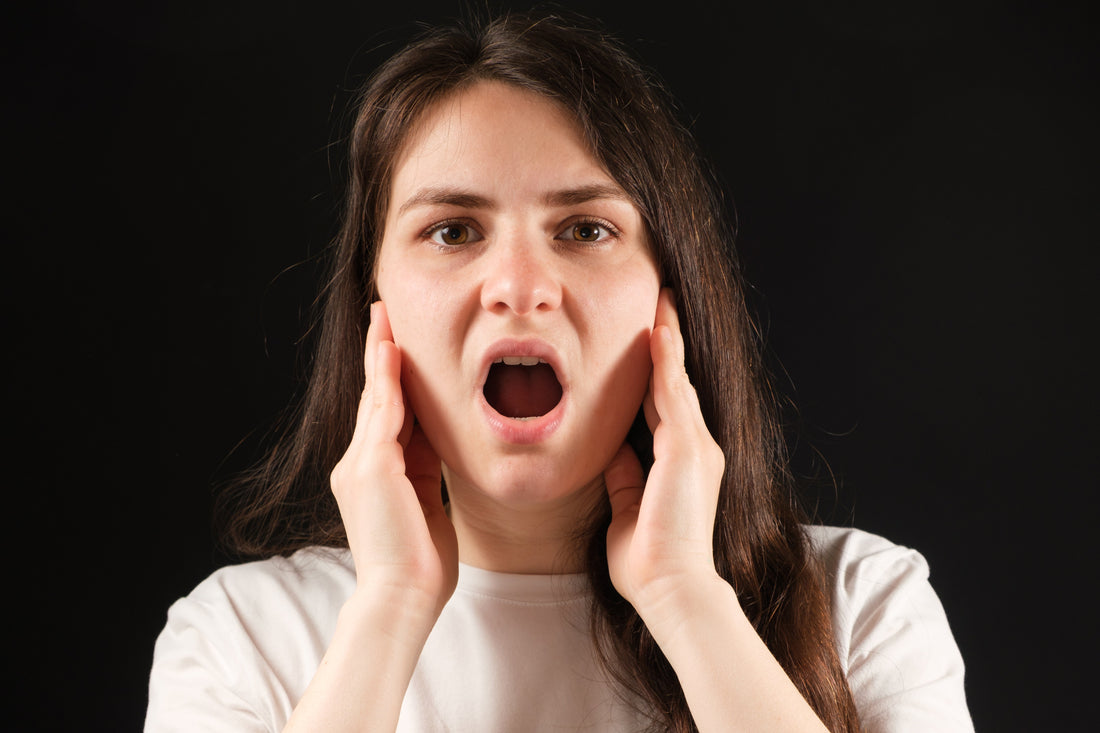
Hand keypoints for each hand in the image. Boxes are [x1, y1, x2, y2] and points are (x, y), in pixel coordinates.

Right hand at [329, 301, 458, 617]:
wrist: (402, 598)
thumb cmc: (420, 563)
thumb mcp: (427, 504)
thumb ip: (426, 470)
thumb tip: (437, 444)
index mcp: (374, 475)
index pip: (385, 416)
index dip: (392, 380)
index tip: (398, 348)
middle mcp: (358, 465)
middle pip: (374, 399)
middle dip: (380, 356)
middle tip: (384, 316)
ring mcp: (360, 465)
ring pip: (374, 398)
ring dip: (380, 356)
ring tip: (385, 319)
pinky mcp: (371, 469)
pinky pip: (382, 413)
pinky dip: (386, 380)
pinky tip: (391, 351)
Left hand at [604, 289, 726, 624]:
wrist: (670, 587)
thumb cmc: (647, 560)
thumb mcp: (625, 507)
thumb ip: (623, 476)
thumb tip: (611, 449)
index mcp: (681, 462)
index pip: (664, 404)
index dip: (655, 371)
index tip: (647, 339)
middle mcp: (696, 448)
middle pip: (676, 383)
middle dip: (667, 343)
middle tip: (659, 302)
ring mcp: (697, 446)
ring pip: (678, 380)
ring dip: (668, 339)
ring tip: (660, 301)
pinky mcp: (689, 449)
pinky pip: (673, 394)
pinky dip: (666, 361)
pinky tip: (657, 331)